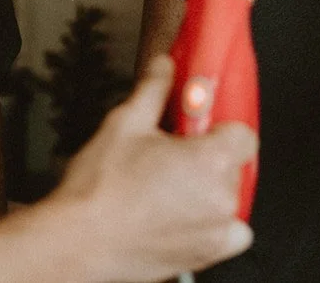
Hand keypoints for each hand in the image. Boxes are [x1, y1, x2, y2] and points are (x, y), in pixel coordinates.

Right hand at [45, 55, 255, 281]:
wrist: (76, 244)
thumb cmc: (99, 190)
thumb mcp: (125, 124)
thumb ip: (154, 90)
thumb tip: (165, 65)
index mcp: (211, 161)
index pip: (243, 134)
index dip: (220, 128)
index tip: (199, 129)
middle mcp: (223, 198)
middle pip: (235, 165)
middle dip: (209, 157)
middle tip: (174, 157)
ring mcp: (216, 231)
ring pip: (230, 197)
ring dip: (210, 189)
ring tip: (171, 188)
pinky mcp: (205, 255)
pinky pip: (230, 233)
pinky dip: (215, 224)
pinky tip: (184, 215)